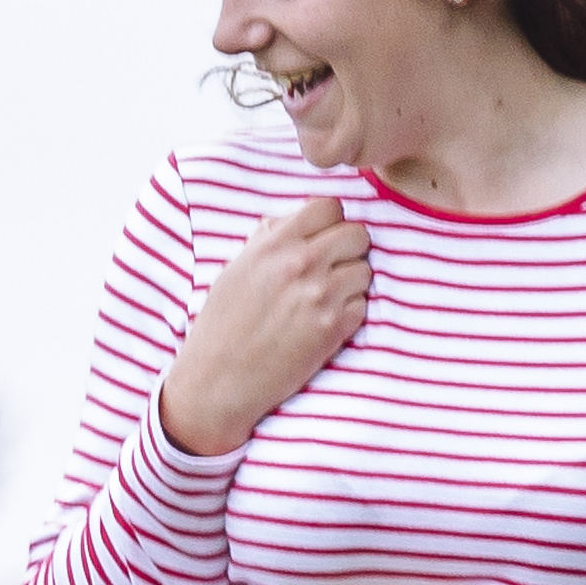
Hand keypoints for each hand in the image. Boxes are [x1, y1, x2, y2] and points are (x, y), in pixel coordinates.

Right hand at [154, 204, 370, 455]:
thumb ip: (269, 240)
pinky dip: (350, 311)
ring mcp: (321, 297)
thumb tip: (293, 221)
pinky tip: (325, 321)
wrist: (220, 378)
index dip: (330, 222)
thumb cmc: (223, 323)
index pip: (329, 206)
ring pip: (365, 270)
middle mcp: (302, 264)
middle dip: (348, 248)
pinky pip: (363, 305)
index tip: (323, 238)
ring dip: (351, 282)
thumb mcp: (236, 268)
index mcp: (275, 244)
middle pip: (358, 234)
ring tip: (326, 297)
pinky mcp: (334, 329)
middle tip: (331, 267)